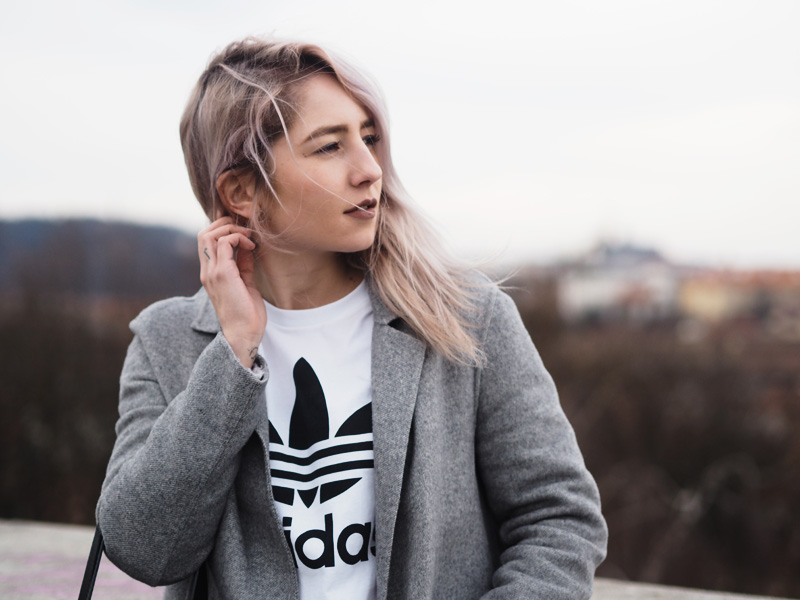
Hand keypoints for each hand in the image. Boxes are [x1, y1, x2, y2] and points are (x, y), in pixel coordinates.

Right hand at [198, 217, 264, 367]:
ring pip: (210, 234)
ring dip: (232, 229)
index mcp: (210, 274)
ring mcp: (212, 272)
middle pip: (204, 234)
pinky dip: (239, 239)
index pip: (206, 242)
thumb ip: (243, 264)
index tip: (244, 233)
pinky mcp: (222, 274)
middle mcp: (207, 271)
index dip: (222, 230)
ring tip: (249, 237)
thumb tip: (247, 247)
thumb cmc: (247, 314)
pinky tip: (252, 247)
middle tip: (246, 230)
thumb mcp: (245, 283)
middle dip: (225, 224)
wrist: (244, 335)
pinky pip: (225, 243)